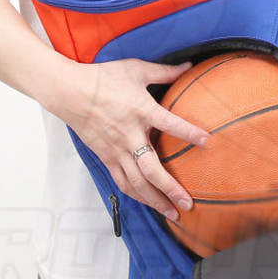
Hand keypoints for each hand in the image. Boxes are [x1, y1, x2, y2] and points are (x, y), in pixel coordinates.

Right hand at [48, 57, 210, 220]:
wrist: (69, 91)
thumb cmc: (103, 78)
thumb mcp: (136, 69)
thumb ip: (165, 71)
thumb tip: (189, 65)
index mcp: (141, 111)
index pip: (170, 124)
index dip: (189, 133)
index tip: (208, 142)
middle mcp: (129, 135)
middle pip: (151, 169)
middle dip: (171, 188)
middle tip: (188, 203)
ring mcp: (116, 150)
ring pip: (137, 183)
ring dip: (155, 200)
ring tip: (173, 212)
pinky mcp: (106, 158)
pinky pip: (122, 182)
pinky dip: (137, 195)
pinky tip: (150, 203)